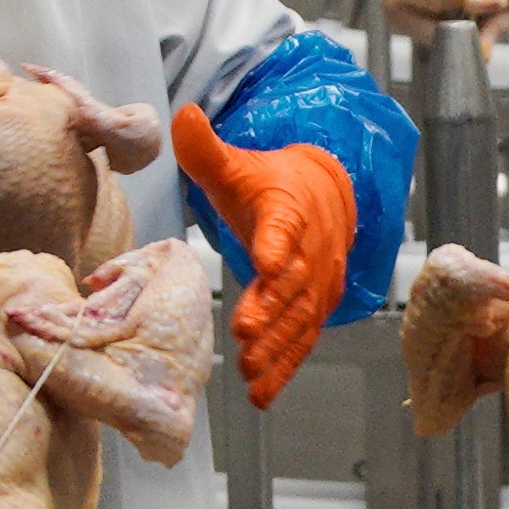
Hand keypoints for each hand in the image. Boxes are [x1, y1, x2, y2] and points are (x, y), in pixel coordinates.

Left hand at [173, 104, 354, 408]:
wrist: (326, 198)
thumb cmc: (271, 186)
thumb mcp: (237, 166)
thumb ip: (206, 150)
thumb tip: (182, 115)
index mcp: (289, 212)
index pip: (284, 228)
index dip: (276, 246)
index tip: (266, 263)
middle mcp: (310, 253)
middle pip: (292, 285)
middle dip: (271, 311)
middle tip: (245, 333)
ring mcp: (317, 285)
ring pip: (299, 320)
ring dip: (276, 348)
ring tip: (249, 370)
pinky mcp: (316, 310)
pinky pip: (302, 341)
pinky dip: (285, 368)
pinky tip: (262, 394)